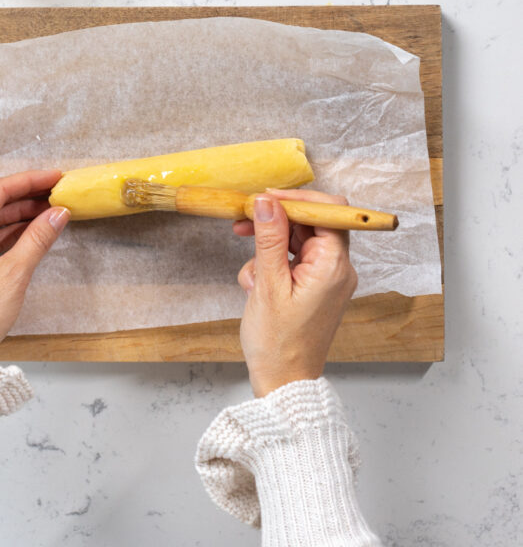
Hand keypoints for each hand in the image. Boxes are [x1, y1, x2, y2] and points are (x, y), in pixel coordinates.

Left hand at [0, 169, 67, 354]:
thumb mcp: (14, 274)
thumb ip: (38, 238)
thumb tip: (59, 213)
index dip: (28, 181)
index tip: (54, 178)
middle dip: (24, 194)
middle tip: (54, 190)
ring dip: (17, 213)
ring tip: (48, 210)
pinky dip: (7, 231)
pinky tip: (31, 230)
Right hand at [234, 189, 357, 395]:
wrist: (282, 384)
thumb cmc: (278, 343)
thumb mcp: (267, 285)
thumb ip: (269, 239)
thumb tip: (266, 201)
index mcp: (333, 266)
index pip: (327, 211)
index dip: (297, 199)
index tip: (266, 197)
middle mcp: (337, 269)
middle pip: (310, 224)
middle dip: (276, 221)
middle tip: (244, 222)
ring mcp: (327, 279)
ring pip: (298, 241)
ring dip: (269, 247)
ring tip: (248, 267)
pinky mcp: (315, 288)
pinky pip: (294, 261)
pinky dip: (272, 264)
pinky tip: (254, 284)